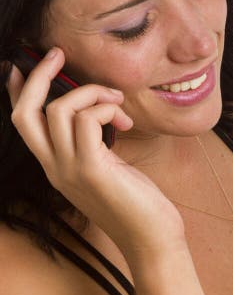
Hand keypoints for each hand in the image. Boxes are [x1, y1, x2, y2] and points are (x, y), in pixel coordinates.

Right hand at [6, 47, 186, 259]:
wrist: (152, 240)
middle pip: (25, 112)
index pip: (24, 124)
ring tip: (118, 104)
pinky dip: (104, 109)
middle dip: (39, 77)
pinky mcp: (92, 169)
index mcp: (56, 167)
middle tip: (59, 55)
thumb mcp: (110, 169)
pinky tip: (124, 121)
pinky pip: (86, 121)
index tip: (23, 65)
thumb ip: (96, 145)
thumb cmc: (138, 204)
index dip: (18, 91)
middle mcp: (54, 168)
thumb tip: (103, 114)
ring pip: (59, 110)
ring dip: (93, 93)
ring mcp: (70, 170)